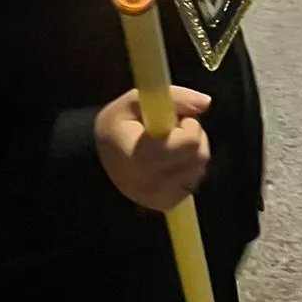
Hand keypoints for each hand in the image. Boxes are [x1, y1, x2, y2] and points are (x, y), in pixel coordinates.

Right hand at [95, 88, 210, 211]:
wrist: (94, 163)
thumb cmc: (115, 129)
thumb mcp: (134, 101)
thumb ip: (174, 97)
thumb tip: (206, 102)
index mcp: (141, 156)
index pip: (189, 142)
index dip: (188, 126)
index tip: (175, 120)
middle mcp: (152, 183)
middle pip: (199, 155)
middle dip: (193, 137)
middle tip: (173, 130)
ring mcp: (160, 197)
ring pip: (200, 168)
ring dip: (192, 152)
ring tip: (169, 146)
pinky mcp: (167, 204)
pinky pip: (194, 181)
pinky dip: (187, 168)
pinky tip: (169, 162)